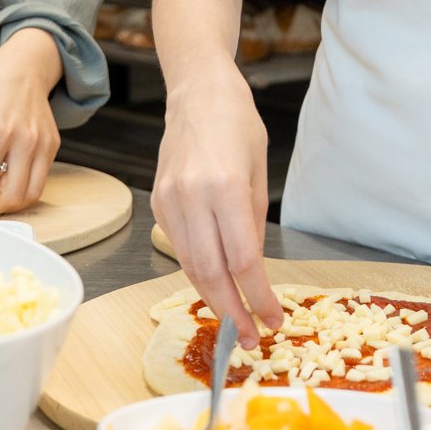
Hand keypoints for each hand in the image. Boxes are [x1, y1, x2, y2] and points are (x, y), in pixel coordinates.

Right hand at [152, 60, 282, 347]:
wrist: (198, 92)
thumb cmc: (238, 124)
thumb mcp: (259, 171)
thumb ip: (254, 223)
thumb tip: (253, 272)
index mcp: (225, 186)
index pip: (243, 259)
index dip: (258, 297)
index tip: (273, 319)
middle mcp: (192, 196)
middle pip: (209, 273)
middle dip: (231, 312)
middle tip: (249, 337)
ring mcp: (169, 200)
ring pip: (188, 266)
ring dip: (212, 298)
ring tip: (235, 320)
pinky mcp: (157, 202)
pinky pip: (178, 248)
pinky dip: (197, 272)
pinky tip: (214, 284)